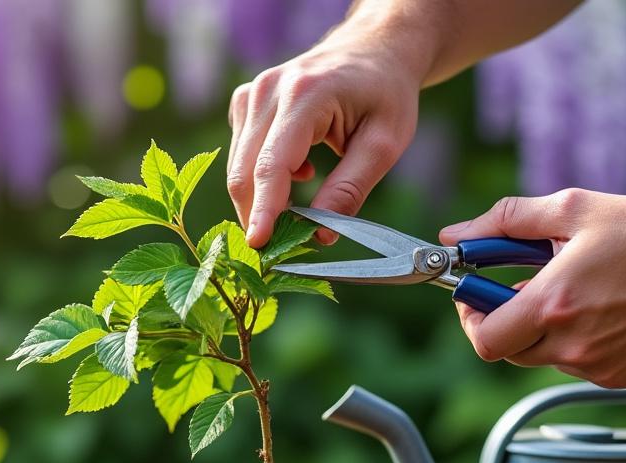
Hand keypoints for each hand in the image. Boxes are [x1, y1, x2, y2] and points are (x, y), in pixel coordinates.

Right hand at [227, 24, 425, 246]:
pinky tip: (301, 172)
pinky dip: (264, 178)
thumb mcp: (384, 144)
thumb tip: (320, 234)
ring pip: (238, 167)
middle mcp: (268, 90)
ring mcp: (252, 93)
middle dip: (258, 215)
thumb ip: (350, 189)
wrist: (374, 49)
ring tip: (301, 208)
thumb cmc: (386, 94)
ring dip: (262, 200)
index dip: (264, 210)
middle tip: (282, 250)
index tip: (259, 246)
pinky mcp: (245, 102)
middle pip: (245, 170)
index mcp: (305, 95)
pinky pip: (242, 155)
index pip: (273, 165)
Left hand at [444, 190, 625, 388]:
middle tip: (525, 287)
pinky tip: (604, 309)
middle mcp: (572, 345)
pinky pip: (579, 365)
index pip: (485, 339)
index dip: (471, 317)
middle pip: (510, 350)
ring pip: (545, 357)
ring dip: (546, 330)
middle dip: (508, 320)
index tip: (475, 295)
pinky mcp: (621, 376)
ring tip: (579, 290)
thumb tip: (454, 234)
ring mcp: (598, 366)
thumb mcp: (571, 209)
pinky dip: (578, 342)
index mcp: (553, 305)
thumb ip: (504, 221)